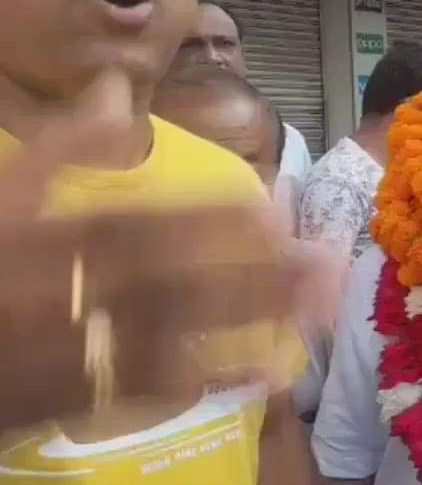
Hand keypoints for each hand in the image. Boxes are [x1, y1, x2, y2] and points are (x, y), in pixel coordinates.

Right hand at [0, 73, 334, 430]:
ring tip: (319, 310)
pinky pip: (152, 393)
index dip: (211, 220)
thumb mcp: (5, 194)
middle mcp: (70, 297)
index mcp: (52, 240)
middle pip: (173, 285)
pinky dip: (212, 378)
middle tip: (326, 263)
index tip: (276, 212)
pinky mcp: (80, 399)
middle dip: (255, 274)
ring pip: (173, 339)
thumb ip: (65, 143)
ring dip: (250, 324)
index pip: (141, 225)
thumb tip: (116, 84)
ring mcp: (76, 354)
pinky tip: (269, 367)